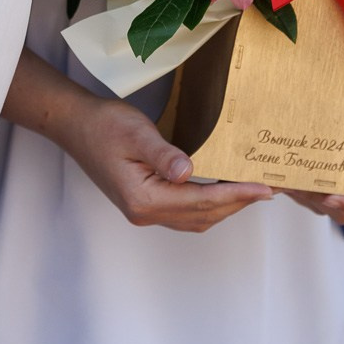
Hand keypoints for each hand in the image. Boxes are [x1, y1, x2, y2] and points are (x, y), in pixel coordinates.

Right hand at [3, 48, 273, 232]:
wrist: (76, 125)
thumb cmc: (104, 125)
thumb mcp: (136, 133)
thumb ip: (163, 153)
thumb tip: (189, 172)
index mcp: (143, 199)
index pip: (200, 202)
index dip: (236, 196)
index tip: (264, 188)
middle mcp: (145, 212)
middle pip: (201, 216)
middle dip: (237, 204)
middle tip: (267, 190)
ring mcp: (144, 210)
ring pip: (194, 218)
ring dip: (224, 207)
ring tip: (251, 191)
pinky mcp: (144, 202)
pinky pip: (184, 211)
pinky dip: (207, 204)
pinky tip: (220, 190)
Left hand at [280, 64, 343, 226]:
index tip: (334, 193)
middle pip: (340, 208)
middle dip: (319, 198)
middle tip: (298, 185)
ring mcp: (340, 190)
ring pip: (319, 203)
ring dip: (302, 193)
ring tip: (282, 177)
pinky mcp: (319, 187)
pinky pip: (304, 195)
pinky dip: (291, 186)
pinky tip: (273, 173)